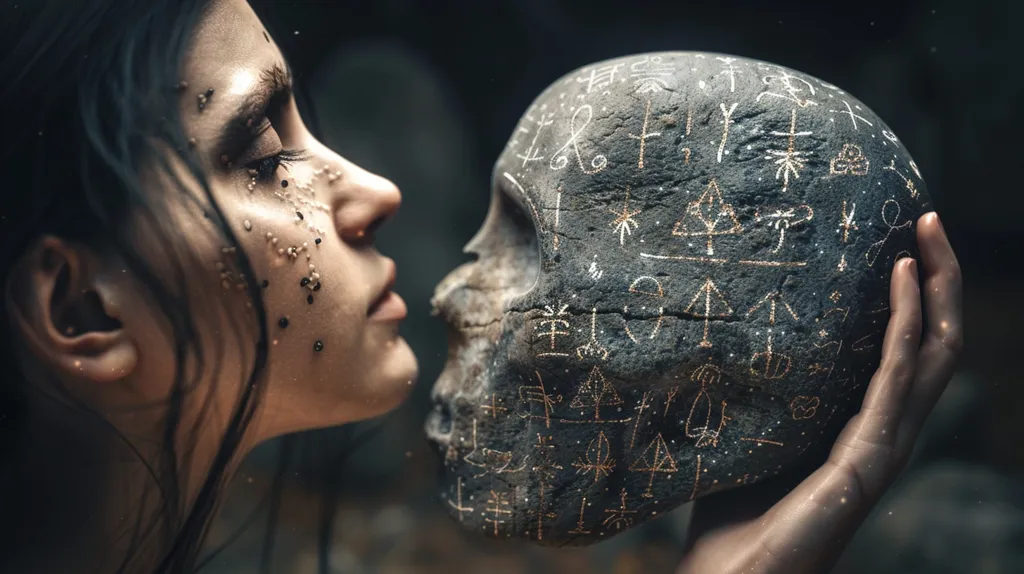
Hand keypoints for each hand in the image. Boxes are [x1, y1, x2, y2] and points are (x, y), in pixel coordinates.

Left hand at [677, 212, 962, 573]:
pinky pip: (897, 374)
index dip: (917, 296)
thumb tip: (719, 332)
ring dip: (936, 285)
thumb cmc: (731, 510)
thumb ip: (759, 391)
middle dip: (940, 275)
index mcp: (862, 426)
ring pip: (935, 351)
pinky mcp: (868, 456)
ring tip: (923, 229)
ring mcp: (884, 444)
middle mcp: (886, 431)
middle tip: (925, 216)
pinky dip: (904, 320)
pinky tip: (897, 276)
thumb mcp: (753, 431)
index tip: (900, 238)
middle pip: (937, 341)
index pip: (909, 350)